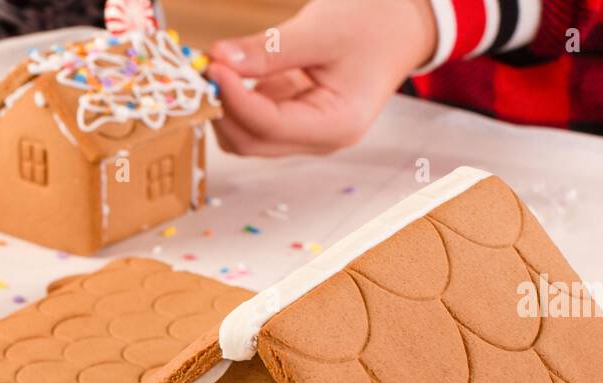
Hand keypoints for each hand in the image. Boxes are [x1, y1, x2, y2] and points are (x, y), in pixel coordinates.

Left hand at [207, 0, 436, 156]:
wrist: (401, 22)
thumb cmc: (375, 22)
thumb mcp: (322, 29)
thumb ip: (270, 50)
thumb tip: (220, 60)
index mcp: (336, 125)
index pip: (269, 125)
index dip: (234, 98)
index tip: (211, 66)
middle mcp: (320, 139)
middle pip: (252, 141)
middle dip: (223, 107)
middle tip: (201, 66)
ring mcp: (306, 132)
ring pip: (247, 135)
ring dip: (225, 105)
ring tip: (213, 65)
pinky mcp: (294, 117)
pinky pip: (254, 117)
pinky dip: (235, 97)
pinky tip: (228, 69)